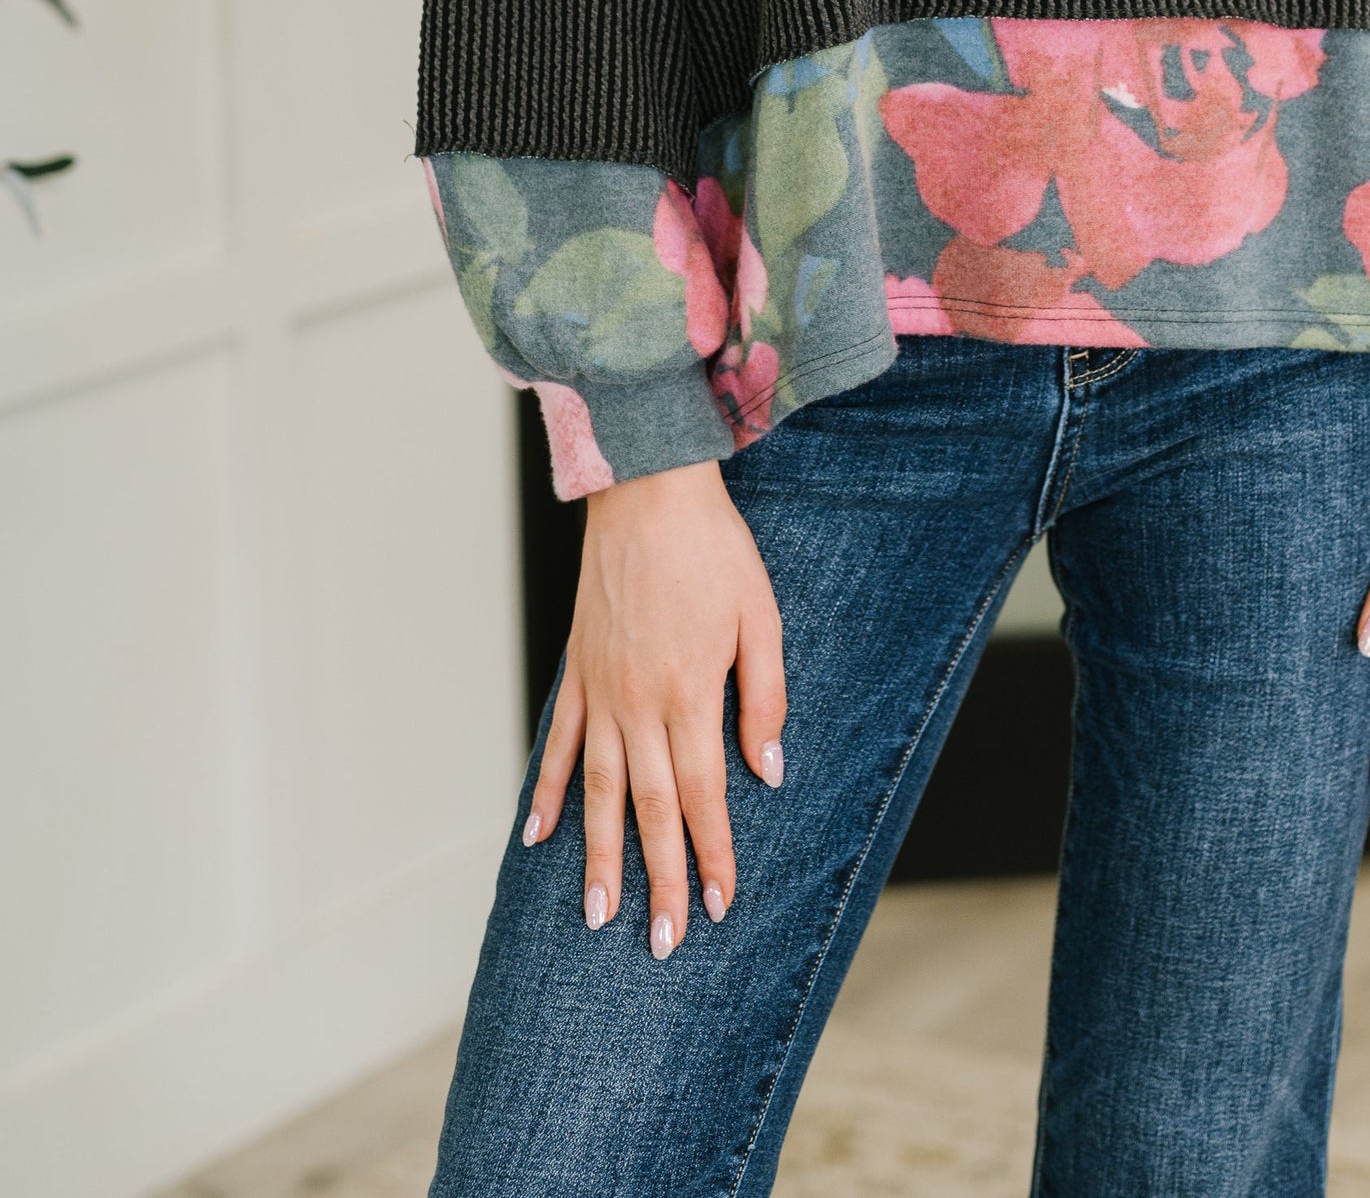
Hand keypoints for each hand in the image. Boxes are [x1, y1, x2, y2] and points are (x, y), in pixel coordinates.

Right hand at [522, 460, 786, 956]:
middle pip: (648, 808)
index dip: (713, 853)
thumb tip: (767, 771)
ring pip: (596, 790)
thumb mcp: (760, 616)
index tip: (719, 905)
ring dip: (598, 856)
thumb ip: (763, 697)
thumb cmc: (714, 548)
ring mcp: (599, 689)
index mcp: (688, 692)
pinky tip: (540, 836)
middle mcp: (637, 702)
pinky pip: (558, 742)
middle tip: (663, 942)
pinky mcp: (577, 669)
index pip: (703, 794)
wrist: (647, 487)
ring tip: (597, 914)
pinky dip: (548, 792)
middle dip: (659, 878)